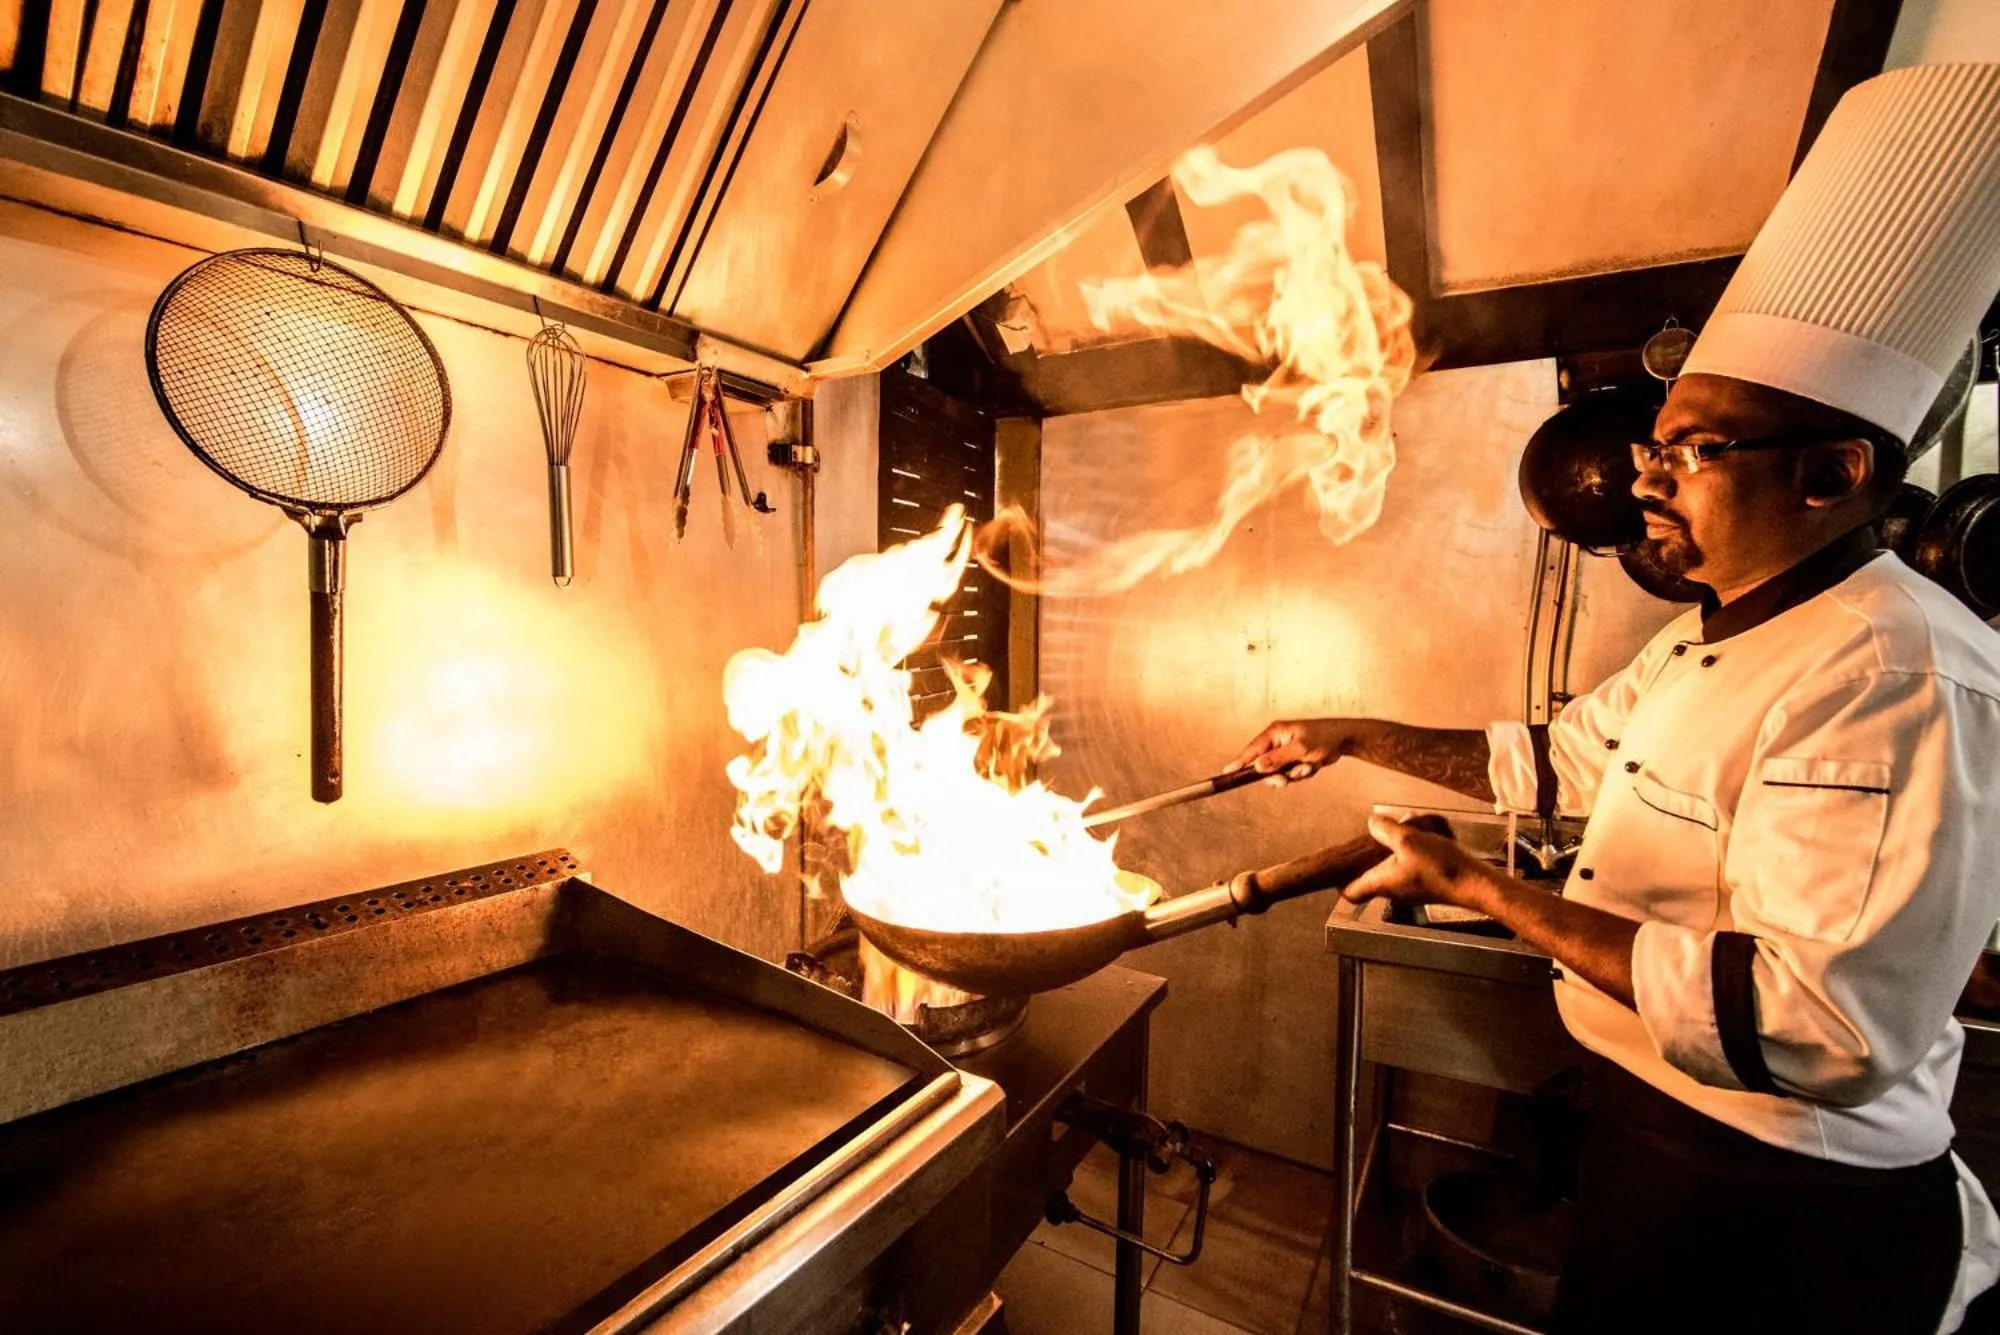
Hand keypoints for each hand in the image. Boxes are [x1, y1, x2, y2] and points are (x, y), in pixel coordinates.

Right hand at [1226, 718, 1358, 785]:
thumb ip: (1278, 759)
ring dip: (1292, 775)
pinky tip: (1312, 766)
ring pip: (1277, 772)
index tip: (1227, 772)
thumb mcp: (1300, 750)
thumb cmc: (1323, 738)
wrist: (1344, 739)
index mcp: (1275, 732)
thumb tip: (1257, 766)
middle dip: (1276, 775)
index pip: (1252, 749)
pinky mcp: (1294, 759)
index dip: (1240, 761)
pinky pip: (1289, 773)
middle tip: (1285, 781)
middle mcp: (1277, 741)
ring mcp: (1285, 750)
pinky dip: (1300, 774)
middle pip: (1263, 765)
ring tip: (1307, 768)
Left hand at [1345, 814, 1493, 910]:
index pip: (1350, 893)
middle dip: (1373, 851)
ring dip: (1399, 843)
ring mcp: (1412, 886)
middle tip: (1378, 833)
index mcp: (1382, 883)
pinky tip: (1430, 832)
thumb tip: (1372, 822)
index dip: (1340, 882)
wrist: (1477, 885)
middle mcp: (1394, 889)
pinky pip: (1414, 862)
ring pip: (1395, 863)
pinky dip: (1417, 847)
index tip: (1338, 867)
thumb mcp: (1408, 840)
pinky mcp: (1428, 881)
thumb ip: (1385, 829)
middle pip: (1371, 874)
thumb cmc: (1441, 867)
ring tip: (1411, 825)